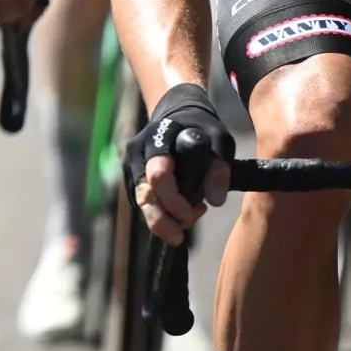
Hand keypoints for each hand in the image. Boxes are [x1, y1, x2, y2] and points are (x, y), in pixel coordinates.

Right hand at [125, 83, 233, 245]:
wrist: (176, 113)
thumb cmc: (200, 126)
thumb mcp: (219, 139)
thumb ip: (220, 167)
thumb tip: (215, 201)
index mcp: (157, 138)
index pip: (158, 174)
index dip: (175, 199)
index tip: (200, 209)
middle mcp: (137, 153)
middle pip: (141, 194)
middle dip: (160, 220)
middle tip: (179, 237)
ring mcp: (131, 165)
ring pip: (140, 203)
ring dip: (163, 218)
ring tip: (191, 217)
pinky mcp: (131, 178)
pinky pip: (142, 203)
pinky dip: (160, 213)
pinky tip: (182, 210)